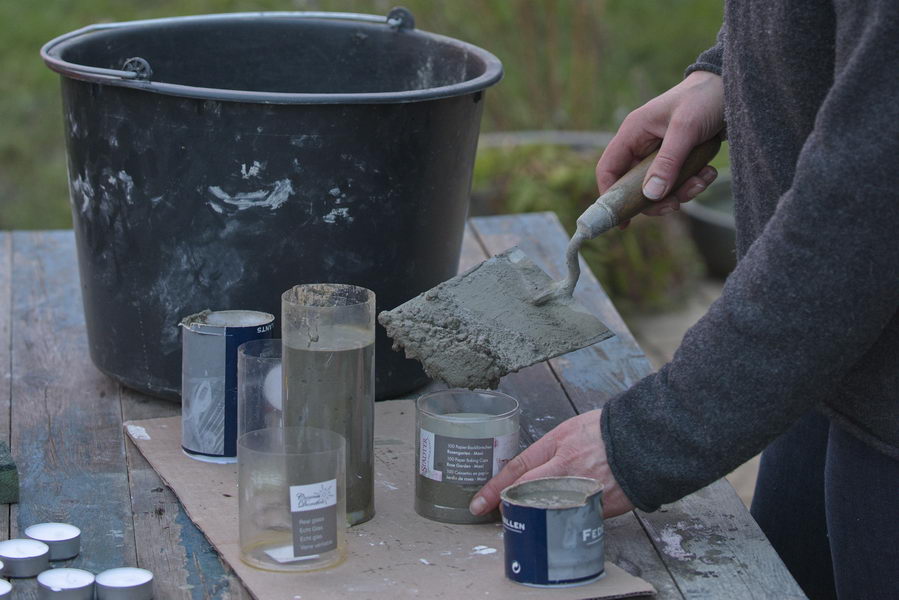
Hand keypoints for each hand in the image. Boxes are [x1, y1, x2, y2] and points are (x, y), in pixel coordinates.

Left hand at [468, 410, 633, 518]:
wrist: (644, 441)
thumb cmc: (606, 431)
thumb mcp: (570, 430)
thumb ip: (549, 451)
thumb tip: (529, 472)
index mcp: (556, 447)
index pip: (516, 470)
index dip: (494, 489)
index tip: (478, 503)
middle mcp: (565, 470)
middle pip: (525, 495)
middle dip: (508, 506)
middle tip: (499, 513)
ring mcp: (580, 491)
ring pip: (545, 512)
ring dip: (534, 517)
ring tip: (531, 517)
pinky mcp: (597, 508)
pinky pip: (572, 518)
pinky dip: (563, 520)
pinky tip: (560, 520)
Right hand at [596, 70, 724, 221]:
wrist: (735, 85)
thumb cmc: (705, 98)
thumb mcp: (685, 129)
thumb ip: (668, 162)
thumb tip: (651, 195)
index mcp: (634, 132)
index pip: (609, 169)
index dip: (610, 196)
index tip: (622, 220)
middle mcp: (643, 144)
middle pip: (635, 186)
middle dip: (657, 198)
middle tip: (676, 204)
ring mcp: (661, 152)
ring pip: (660, 187)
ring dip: (681, 191)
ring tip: (702, 180)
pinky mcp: (679, 158)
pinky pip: (679, 182)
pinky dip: (694, 183)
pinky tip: (709, 172)